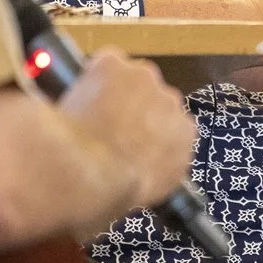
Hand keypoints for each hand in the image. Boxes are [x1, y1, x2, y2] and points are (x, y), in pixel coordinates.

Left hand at [59, 50, 195, 207]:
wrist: (85, 171)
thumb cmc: (110, 194)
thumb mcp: (138, 200)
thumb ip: (143, 182)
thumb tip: (122, 189)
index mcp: (184, 140)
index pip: (173, 129)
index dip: (149, 133)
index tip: (131, 140)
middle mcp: (172, 104)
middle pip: (154, 99)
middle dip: (135, 110)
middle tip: (107, 127)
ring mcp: (144, 78)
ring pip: (130, 78)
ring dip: (115, 90)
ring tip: (90, 111)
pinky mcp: (115, 63)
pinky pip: (104, 63)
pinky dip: (91, 75)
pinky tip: (78, 93)